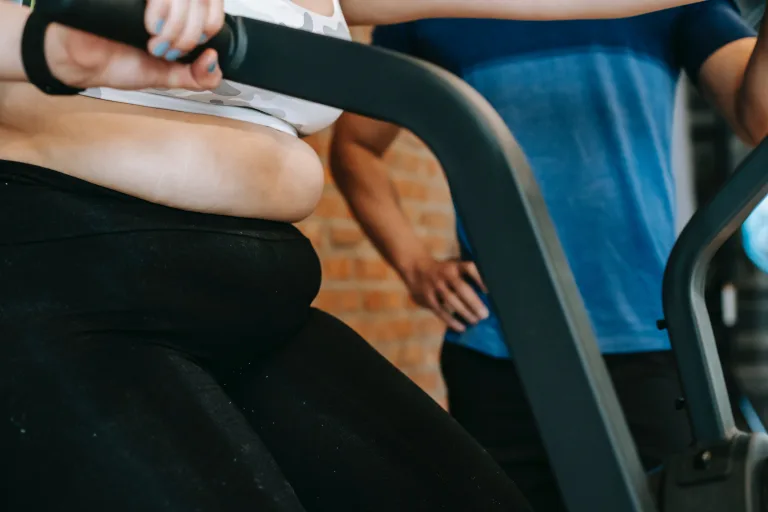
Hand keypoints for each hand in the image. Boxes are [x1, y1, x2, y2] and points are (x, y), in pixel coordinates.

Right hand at [44, 0, 224, 90]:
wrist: (82, 63)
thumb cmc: (119, 61)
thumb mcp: (167, 75)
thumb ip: (196, 77)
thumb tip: (214, 63)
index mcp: (177, 12)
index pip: (212, 2)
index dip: (212, 24)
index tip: (200, 45)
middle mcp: (165, 0)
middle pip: (200, 0)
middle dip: (191, 34)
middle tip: (171, 51)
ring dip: (178, 26)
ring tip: (156, 44)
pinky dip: (161, 9)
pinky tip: (150, 27)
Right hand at [404, 258, 489, 331]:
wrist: (415, 268)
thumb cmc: (443, 271)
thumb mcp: (453, 267)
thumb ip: (466, 278)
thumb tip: (486, 297)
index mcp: (455, 266)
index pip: (470, 268)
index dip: (480, 278)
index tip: (488, 291)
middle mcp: (446, 274)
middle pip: (461, 288)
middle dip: (474, 302)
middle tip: (485, 315)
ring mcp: (435, 285)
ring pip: (451, 300)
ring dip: (465, 312)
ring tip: (475, 321)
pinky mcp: (427, 297)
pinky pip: (440, 310)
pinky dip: (451, 320)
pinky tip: (461, 327)